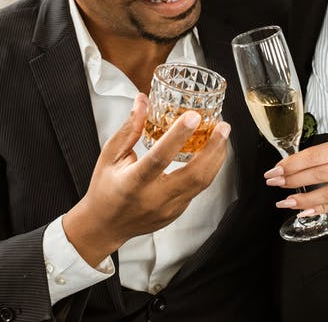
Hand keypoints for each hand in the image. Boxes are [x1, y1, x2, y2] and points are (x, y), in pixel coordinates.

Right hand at [64, 93, 229, 265]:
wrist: (105, 226)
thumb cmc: (104, 189)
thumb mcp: (109, 156)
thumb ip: (129, 129)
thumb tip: (142, 101)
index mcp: (132, 183)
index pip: (159, 158)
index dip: (178, 136)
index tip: (193, 117)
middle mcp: (153, 199)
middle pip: (193, 175)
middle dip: (213, 148)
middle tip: (223, 127)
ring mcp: (168, 209)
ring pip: (202, 183)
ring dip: (216, 158)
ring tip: (221, 137)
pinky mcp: (177, 212)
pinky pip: (197, 190)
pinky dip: (207, 170)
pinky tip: (210, 154)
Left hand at [264, 137, 327, 214]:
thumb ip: (325, 155)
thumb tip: (293, 165)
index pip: (315, 155)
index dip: (292, 163)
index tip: (276, 169)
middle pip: (318, 174)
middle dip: (291, 179)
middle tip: (274, 182)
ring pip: (326, 194)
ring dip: (302, 199)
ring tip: (285, 201)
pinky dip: (318, 208)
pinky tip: (303, 210)